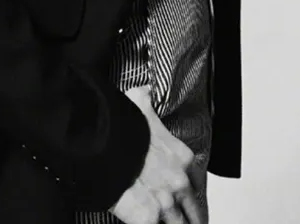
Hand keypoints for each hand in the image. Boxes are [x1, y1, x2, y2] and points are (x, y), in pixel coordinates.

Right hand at [109, 85, 203, 223]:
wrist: (103, 144)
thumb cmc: (122, 126)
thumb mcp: (138, 102)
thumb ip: (146, 97)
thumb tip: (146, 89)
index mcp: (181, 157)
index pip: (196, 181)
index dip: (192, 191)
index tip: (188, 195)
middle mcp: (178, 183)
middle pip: (194, 210)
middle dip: (195, 218)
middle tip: (196, 222)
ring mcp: (165, 204)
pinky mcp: (148, 219)